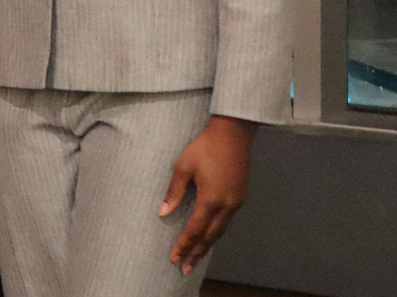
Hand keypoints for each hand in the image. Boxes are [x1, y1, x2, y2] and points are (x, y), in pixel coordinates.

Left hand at [161, 114, 257, 273]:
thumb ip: (174, 192)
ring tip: (196, 258)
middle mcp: (227, 206)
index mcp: (211, 200)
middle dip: (197, 253)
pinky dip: (216, 234)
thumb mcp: (182, 167)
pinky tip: (210, 238)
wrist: (233, 135)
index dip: (185, 245)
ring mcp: (236, 202)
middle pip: (210, 236)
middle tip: (185, 268)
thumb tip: (163, 212)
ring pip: (220, 231)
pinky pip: (226, 222)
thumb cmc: (204, 148)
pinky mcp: (240, 197)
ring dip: (207, 246)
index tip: (175, 258)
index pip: (195, 230)